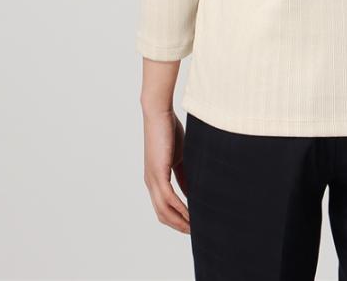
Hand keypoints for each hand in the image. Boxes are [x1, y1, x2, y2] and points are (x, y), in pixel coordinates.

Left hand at [142, 106, 190, 233]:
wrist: (158, 113)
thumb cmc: (168, 129)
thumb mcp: (179, 156)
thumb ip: (184, 173)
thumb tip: (192, 190)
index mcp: (155, 179)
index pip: (164, 207)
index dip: (177, 218)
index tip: (192, 225)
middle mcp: (151, 182)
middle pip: (162, 214)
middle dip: (178, 225)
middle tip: (195, 232)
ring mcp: (152, 179)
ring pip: (164, 210)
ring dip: (180, 221)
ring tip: (195, 228)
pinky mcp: (158, 173)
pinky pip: (168, 198)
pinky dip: (180, 209)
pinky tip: (191, 214)